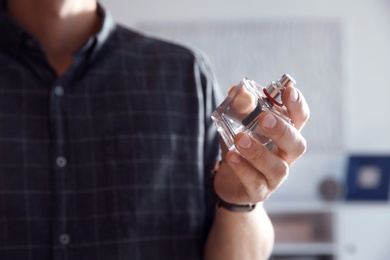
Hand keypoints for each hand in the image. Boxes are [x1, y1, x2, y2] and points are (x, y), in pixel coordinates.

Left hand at [214, 83, 309, 204]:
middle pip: (297, 145)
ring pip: (278, 168)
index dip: (297, 105)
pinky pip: (255, 182)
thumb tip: (240, 90)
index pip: (300, 119)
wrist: (228, 181)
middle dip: (282, 131)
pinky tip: (232, 157)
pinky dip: (243, 169)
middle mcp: (285, 156)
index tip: (289, 91)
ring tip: (240, 139)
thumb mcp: (238, 124)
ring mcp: (274, 177)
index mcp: (285, 135)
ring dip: (259, 152)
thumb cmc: (241, 147)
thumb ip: (241, 107)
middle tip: (264, 118)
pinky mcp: (259, 191)